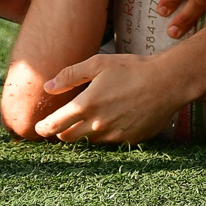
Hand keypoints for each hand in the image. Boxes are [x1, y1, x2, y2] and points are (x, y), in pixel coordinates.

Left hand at [34, 54, 187, 143]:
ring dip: (83, 133)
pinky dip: (105, 134)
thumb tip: (48, 86)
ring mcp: (114, 136)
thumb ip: (70, 75)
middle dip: (61, 132)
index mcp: (86, 105)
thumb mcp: (99, 64)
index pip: (55, 125)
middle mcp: (97, 125)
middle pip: (68, 138)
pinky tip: (112, 120)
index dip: (43, 128)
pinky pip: (110, 142)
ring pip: (89, 141)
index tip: (38, 127)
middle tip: (59, 125)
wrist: (167, 83)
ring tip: (88, 120)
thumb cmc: (132, 69)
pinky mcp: (128, 140)